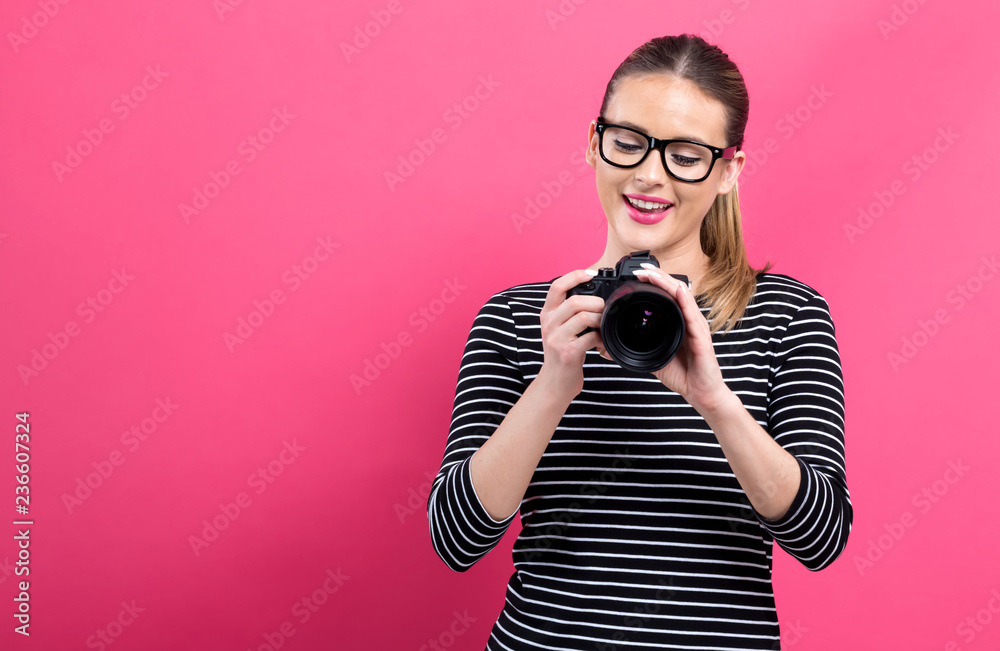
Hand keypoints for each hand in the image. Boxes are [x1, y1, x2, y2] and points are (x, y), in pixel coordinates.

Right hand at [537, 269, 605, 402]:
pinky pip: (590, 337)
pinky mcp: (567, 352)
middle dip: (596, 302)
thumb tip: (594, 294)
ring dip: (600, 319)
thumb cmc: (563, 353)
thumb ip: (569, 312)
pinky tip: (602, 342)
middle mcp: (549, 324)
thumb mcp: (559, 328)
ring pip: (583, 317)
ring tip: (603, 325)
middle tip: (604, 309)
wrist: (555, 382)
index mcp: (547, 314)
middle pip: (574, 301)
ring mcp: (556, 339)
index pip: (557, 286)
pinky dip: (601, 338)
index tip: (591, 274)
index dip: (575, 276)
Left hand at [631, 266, 730, 412]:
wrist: (700, 393)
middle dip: (658, 276)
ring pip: (683, 298)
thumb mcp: (652, 357)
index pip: (665, 295)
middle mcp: (688, 320)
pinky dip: (686, 303)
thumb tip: (606, 349)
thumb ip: (633, 350)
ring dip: (668, 283)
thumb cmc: (681, 373)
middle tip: (641, 268)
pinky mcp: (702, 338)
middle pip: (674, 290)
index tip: (636, 274)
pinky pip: (693, 317)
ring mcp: (696, 327)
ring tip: (654, 273)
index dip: (653, 282)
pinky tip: (679, 292)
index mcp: (677, 321)